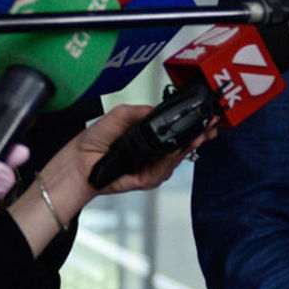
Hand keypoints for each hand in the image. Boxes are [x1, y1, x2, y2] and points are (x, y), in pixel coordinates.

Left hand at [70, 102, 210, 194]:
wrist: (79, 159)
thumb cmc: (95, 140)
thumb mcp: (120, 116)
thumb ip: (141, 112)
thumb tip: (159, 109)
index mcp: (149, 139)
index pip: (177, 133)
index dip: (193, 128)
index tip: (206, 120)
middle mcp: (153, 155)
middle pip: (182, 148)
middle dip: (198, 139)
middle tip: (209, 130)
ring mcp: (150, 168)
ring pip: (175, 161)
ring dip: (186, 149)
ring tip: (194, 138)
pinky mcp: (144, 180)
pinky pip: (162, 171)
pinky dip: (168, 161)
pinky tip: (173, 150)